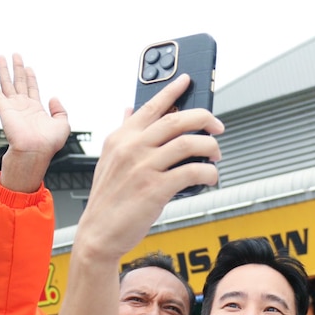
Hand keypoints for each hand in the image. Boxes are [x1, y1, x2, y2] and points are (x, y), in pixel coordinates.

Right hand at [0, 55, 69, 159]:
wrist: (35, 150)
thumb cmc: (48, 143)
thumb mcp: (63, 124)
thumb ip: (60, 110)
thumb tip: (54, 98)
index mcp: (36, 110)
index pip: (32, 88)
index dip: (30, 77)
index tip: (29, 67)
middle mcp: (23, 107)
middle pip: (19, 82)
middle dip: (17, 68)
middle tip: (15, 55)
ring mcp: (12, 106)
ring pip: (6, 83)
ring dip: (3, 69)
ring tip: (1, 56)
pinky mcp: (3, 108)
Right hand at [74, 74, 222, 262]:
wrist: (98, 235)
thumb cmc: (107, 202)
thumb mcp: (109, 161)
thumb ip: (123, 134)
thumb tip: (129, 110)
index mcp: (120, 138)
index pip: (150, 105)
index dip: (172, 89)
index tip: (188, 79)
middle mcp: (130, 148)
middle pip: (176, 120)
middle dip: (203, 118)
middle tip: (217, 125)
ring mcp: (143, 167)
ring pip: (188, 143)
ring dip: (209, 147)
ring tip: (215, 154)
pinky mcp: (156, 188)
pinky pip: (192, 172)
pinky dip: (207, 172)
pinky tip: (210, 177)